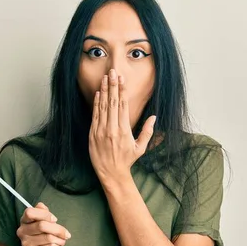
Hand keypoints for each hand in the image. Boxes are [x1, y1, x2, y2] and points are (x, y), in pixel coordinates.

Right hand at [17, 202, 70, 245]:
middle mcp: (22, 232)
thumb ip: (43, 212)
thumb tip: (41, 206)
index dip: (45, 214)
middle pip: (42, 225)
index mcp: (24, 221)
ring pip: (49, 237)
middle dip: (58, 229)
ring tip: (61, 241)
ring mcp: (26, 244)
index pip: (30, 212)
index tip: (54, 219)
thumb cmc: (46, 235)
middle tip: (66, 233)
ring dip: (60, 239)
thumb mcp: (45, 221)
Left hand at [89, 68, 156, 185]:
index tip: (122, 79)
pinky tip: (98, 93)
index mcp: (124, 130)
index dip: (122, 91)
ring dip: (104, 91)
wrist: (111, 173)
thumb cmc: (127, 160)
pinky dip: (96, 104)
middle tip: (112, 72)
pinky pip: (95, 116)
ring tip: (105, 78)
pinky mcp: (93, 134)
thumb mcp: (140, 148)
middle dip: (112, 86)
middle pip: (112, 103)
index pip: (123, 106)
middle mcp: (112, 129)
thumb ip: (147, 132)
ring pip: (103, 107)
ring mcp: (101, 131)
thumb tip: (154, 117)